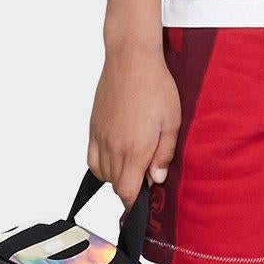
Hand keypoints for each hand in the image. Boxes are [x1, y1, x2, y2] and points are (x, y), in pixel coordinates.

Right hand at [88, 42, 180, 205]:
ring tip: (133, 166)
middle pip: (115, 185)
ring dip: (116, 177)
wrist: (131, 60)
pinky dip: (101, 166)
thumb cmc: (156, 87)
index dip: (136, 203)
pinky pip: (91, 159)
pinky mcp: (93, 128)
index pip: (127, 191)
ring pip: (102, 174)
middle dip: (130, 188)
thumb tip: (157, 179)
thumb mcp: (172, 122)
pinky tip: (115, 158)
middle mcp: (114, 147)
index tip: (145, 202)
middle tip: (146, 178)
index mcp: (135, 149)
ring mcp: (101, 137)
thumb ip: (164, 154)